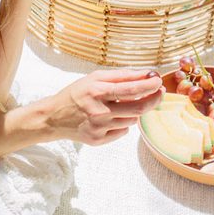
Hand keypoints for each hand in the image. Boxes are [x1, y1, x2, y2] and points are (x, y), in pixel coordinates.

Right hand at [39, 68, 163, 144]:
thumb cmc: (77, 94)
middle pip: (139, 108)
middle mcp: (99, 111)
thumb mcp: (95, 78)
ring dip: (133, 112)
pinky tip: (108, 119)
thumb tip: (147, 74)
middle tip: (159, 93)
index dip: (150, 85)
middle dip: (154, 99)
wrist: (54, 117)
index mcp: (98, 92)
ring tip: (120, 106)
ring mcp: (99, 128)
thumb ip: (121, 76)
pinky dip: (121, 124)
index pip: (132, 89)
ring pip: (132, 120)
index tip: (159, 80)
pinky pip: (122, 131)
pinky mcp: (98, 140)